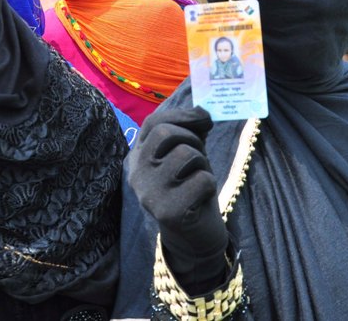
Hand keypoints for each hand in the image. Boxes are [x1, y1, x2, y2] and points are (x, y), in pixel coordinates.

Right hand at [128, 106, 227, 293]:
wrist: (193, 238)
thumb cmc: (191, 189)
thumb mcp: (187, 156)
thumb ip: (190, 133)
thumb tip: (203, 110)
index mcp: (138, 156)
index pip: (153, 122)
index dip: (182, 115)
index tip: (204, 118)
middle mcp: (137, 173)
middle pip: (165, 133)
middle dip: (192, 138)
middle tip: (200, 156)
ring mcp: (149, 193)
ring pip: (186, 154)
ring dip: (203, 164)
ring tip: (199, 180)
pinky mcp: (168, 211)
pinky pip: (202, 180)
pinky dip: (210, 186)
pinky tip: (201, 199)